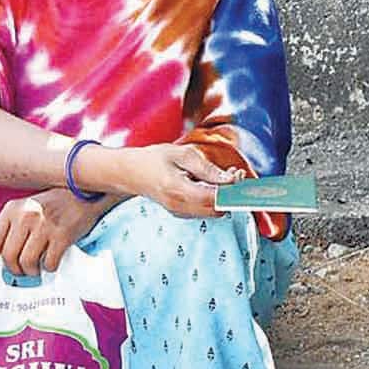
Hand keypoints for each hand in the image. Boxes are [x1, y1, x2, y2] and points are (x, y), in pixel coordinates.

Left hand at [0, 189, 115, 285]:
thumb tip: (3, 260)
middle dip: (14, 270)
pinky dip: (49, 268)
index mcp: (12, 210)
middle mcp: (25, 216)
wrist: (85, 193)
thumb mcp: (27, 208)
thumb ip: (13, 228)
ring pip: (27, 262)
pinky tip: (52, 261)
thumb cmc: (54, 204)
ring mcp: (44, 225)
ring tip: (37, 269)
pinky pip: (49, 263)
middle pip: (8, 256)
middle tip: (22, 272)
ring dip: (31, 271)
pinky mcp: (62, 235)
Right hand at [102, 143, 244, 217]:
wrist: (129, 173)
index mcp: (177, 189)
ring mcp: (179, 212)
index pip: (213, 198)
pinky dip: (214, 200)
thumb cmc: (154, 159)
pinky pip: (204, 211)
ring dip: (224, 197)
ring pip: (212, 212)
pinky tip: (214, 184)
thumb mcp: (181, 154)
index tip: (239, 176)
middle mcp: (179, 206)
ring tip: (225, 176)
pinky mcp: (180, 213)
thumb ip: (207, 168)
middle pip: (217, 210)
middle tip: (235, 174)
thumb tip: (230, 180)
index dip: (231, 190)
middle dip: (231, 194)